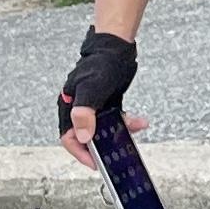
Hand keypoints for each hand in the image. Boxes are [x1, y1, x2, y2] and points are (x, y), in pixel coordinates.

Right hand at [56, 25, 138, 168]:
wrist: (117, 45)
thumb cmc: (101, 63)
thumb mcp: (91, 88)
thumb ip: (84, 113)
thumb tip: (83, 137)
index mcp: (70, 107)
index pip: (69, 137)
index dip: (80, 153)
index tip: (95, 163)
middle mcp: (80, 109)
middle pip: (88, 136)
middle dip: (104, 145)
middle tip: (118, 153)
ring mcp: (95, 107)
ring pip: (105, 130)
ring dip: (121, 133)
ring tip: (136, 127)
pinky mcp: (109, 103)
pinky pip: (117, 120)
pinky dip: (128, 122)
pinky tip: (141, 121)